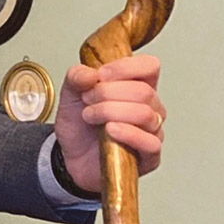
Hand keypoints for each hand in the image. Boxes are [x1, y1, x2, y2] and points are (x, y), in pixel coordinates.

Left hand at [53, 54, 164, 193]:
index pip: (149, 66)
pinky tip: (109, 131)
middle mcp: (149, 107)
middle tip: (87, 99)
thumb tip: (90, 73)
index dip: (126, 67)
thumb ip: (77, 77)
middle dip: (108, 93)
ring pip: (144, 114)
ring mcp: (152, 131)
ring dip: (110, 112)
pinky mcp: (150, 156)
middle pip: (143, 91)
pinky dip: (127, 133)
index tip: (101, 75)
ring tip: (90, 116)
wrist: (71, 154)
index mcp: (136, 85)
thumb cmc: (79, 123)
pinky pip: (150, 142)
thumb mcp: (70, 93)